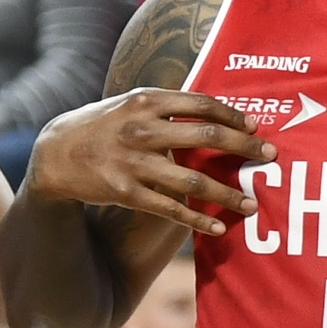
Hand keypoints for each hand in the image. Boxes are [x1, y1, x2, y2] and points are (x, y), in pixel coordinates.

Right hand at [23, 83, 268, 229]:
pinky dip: (197, 219)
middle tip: (271, 156)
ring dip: (227, 193)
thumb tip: (210, 111)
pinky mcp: (126, 191)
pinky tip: (217, 227)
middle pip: (207, 136)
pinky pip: (170, 208)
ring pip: (194, 179)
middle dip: (245, 147)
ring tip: (252, 203)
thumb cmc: (101, 125)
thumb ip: (166, 105)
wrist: (55, 153)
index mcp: (146, 100)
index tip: (255, 126)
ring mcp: (134, 162)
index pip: (202, 104)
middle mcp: (142, 128)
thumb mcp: (129, 103)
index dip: (233, 115)